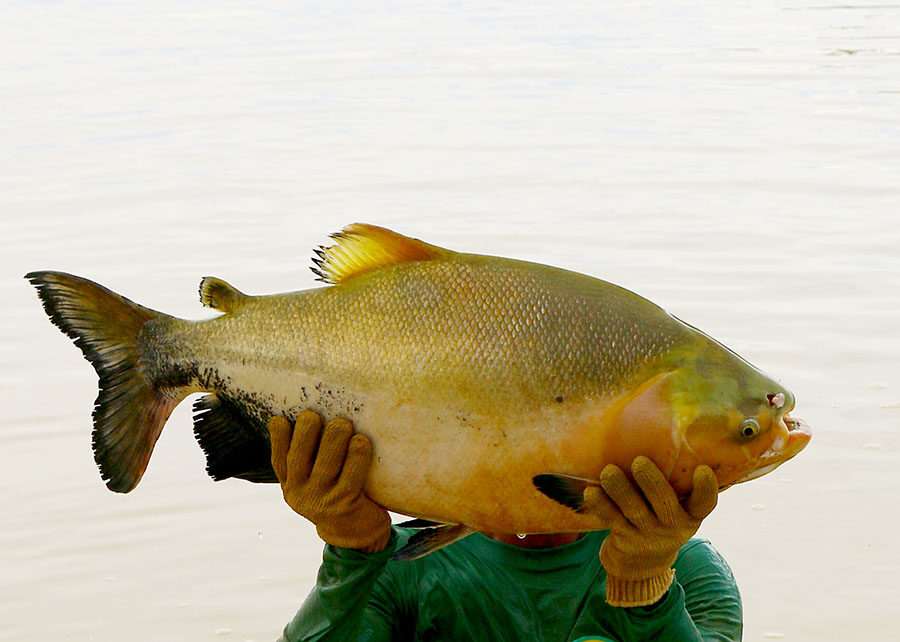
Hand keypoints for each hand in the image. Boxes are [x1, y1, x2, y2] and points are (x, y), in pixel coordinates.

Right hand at [268, 411, 391, 553]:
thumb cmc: (337, 493)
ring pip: (324, 463)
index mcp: (290, 483)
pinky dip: (357, 455)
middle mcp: (300, 493)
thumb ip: (310, 455)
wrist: (357, 533)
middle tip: (316, 414)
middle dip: (306, 432)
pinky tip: (361, 441)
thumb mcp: (315, 479)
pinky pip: (350, 476)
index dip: (278, 437)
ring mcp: (320, 501)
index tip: (282, 418)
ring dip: (333, 439)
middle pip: (298, 456)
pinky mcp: (343, 506)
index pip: (278, 458)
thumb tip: (314, 412)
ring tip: (343, 423)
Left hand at [584, 456, 717, 606]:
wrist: (641, 564)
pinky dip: (601, 505)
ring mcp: (647, 535)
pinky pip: (612, 520)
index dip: (706, 488)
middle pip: (664, 504)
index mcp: (690, 515)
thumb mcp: (677, 508)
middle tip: (639, 462)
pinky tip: (591, 492)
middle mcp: (672, 526)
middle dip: (652, 482)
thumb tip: (661, 433)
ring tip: (608, 472)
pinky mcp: (624, 539)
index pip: (705, 503)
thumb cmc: (660, 519)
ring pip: (634, 511)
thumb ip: (674, 483)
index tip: (702, 470)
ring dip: (620, 490)